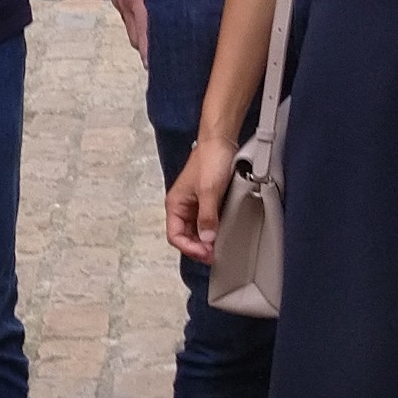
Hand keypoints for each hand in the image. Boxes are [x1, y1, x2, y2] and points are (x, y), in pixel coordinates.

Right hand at [165, 132, 237, 263]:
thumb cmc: (210, 159)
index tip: (205, 253)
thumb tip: (207, 239)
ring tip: (219, 248)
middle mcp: (183, 207)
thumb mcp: (209, 191)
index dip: (189, 248)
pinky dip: (213, 232)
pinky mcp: (207, 202)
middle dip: (198, 248)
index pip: (175, 236)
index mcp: (175, 204)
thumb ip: (207, 217)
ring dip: (206, 242)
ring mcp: (195, 205)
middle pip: (185, 237)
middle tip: (215, 255)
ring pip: (196, 232)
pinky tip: (222, 235)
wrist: (221, 142)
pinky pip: (207, 223)